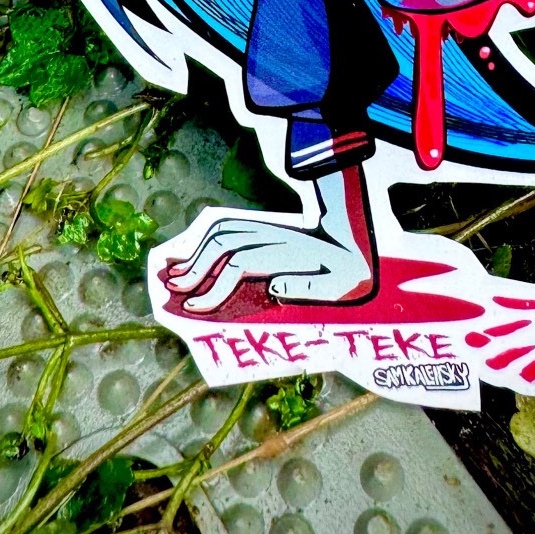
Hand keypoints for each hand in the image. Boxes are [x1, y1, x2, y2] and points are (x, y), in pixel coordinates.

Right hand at [162, 214, 374, 310]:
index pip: (240, 263)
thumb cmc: (349, 273)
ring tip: (175, 273)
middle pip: (225, 242)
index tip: (197, 308)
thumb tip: (275, 287)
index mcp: (289, 253)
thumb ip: (308, 286)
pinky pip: (230, 225)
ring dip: (197, 250)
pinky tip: (194, 253)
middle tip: (175, 292)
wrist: (359, 241)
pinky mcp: (266, 227)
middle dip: (196, 266)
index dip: (216, 285)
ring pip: (224, 230)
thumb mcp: (339, 285)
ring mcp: (269, 227)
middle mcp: (274, 235)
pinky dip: (207, 238)